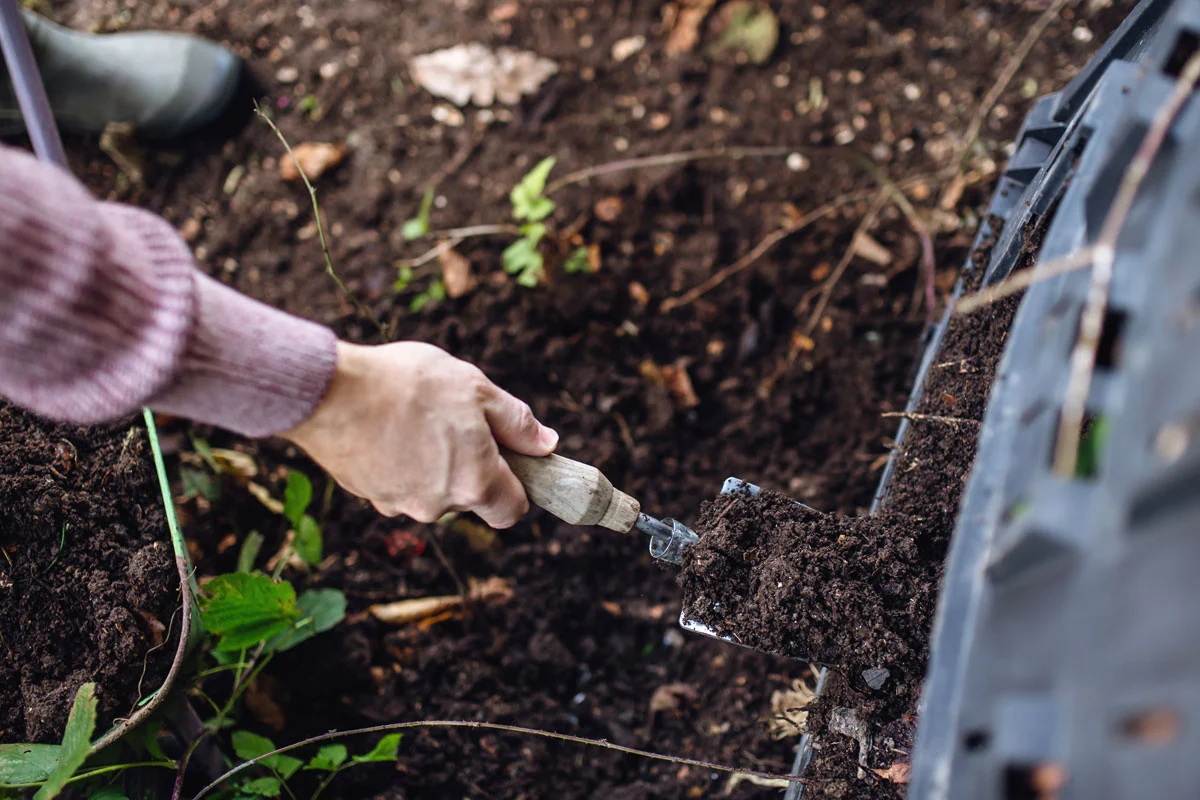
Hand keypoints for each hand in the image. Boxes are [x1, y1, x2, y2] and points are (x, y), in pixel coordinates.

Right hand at [283, 341, 557, 527]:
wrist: (330, 391)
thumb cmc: (410, 384)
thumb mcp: (477, 390)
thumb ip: (517, 423)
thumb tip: (547, 444)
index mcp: (475, 483)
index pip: (512, 511)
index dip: (516, 486)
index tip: (507, 457)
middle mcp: (438, 506)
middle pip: (469, 496)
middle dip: (468, 465)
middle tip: (453, 419)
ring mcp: (399, 505)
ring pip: (430, 490)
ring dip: (431, 462)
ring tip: (413, 416)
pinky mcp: (367, 495)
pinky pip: (396, 482)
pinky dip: (397, 461)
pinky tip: (385, 425)